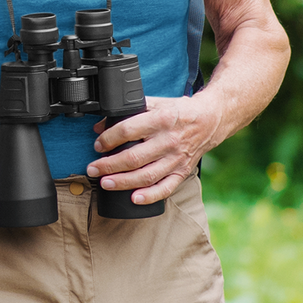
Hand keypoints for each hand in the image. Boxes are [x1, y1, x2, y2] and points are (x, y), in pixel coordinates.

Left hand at [87, 93, 224, 204]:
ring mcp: (176, 159)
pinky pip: (166, 188)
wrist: (210, 120)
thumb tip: (99, 127)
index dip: (109, 139)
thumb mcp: (154, 103)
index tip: (98, 145)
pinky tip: (134, 198)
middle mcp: (169, 141)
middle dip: (109, 165)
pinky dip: (150, 196)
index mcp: (161, 120)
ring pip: (147, 175)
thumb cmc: (178, 112)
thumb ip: (127, 113)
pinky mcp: (182, 171)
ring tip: (105, 183)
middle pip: (134, 158)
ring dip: (123, 182)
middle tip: (92, 169)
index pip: (129, 130)